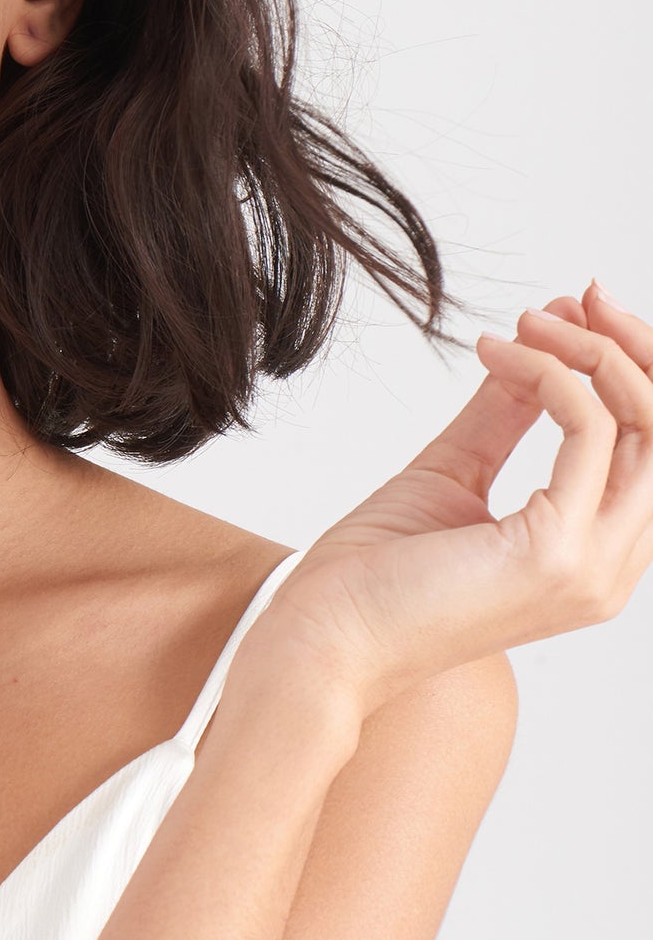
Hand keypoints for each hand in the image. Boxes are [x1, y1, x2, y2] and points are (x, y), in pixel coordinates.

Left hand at [242, 281, 652, 718]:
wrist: (319, 641)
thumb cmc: (368, 577)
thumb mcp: (448, 475)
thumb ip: (502, 418)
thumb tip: (535, 349)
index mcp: (594, 559)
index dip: (631, 374)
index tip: (579, 313)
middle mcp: (610, 570)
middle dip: (631, 350)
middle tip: (577, 298)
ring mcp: (591, 568)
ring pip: (646, 427)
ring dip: (591, 353)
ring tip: (526, 324)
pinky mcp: (555, 554)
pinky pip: (588, 431)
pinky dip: (550, 375)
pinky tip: (499, 354)